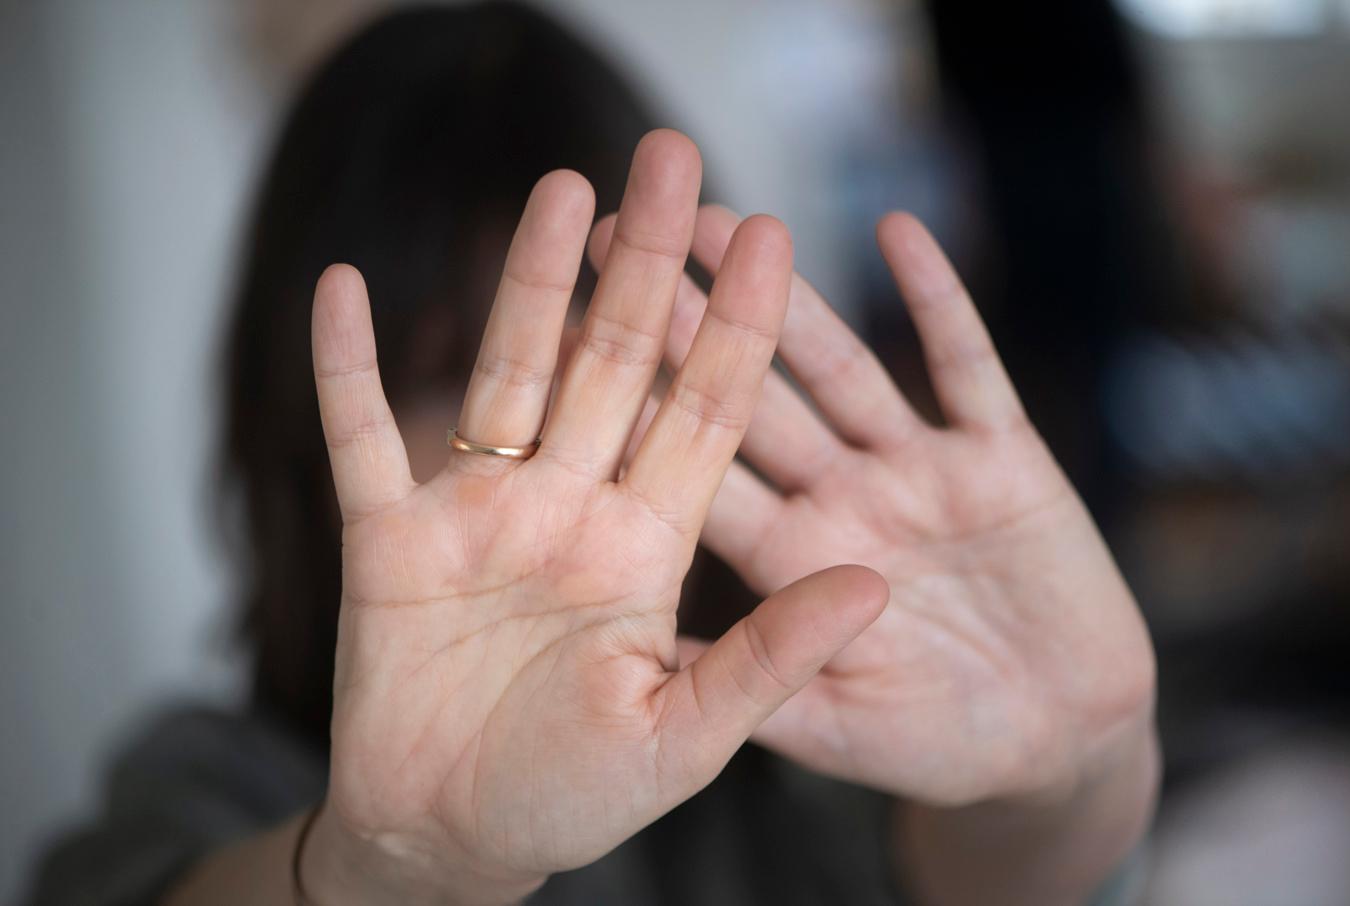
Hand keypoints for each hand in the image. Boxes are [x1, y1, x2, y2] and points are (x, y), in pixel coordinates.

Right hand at [301, 133, 887, 904]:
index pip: (704, 412)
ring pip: (507, 373)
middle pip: (613, 362)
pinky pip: (360, 438)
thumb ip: (773, 655)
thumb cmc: (574, 797)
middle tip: (671, 157)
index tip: (772, 236)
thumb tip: (876, 584)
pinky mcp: (386, 537)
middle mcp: (571, 508)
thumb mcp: (687, 735)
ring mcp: (478, 513)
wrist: (454, 839)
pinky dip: (346, 371)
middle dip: (645, 263)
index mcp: (649, 546)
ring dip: (526, 282)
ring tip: (558, 187)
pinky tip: (341, 290)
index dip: (737, 325)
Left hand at [589, 206, 1155, 809]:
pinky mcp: (1003, 459)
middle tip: (617, 238)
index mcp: (789, 556)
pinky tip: (898, 235)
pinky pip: (968, 371)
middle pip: (750, 396)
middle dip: (689, 320)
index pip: (697, 468)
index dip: (639, 407)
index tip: (572, 337)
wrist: (1056, 743)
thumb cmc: (935, 745)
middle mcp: (842, 496)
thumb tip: (641, 640)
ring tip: (726, 219)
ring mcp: (919, 471)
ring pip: (841, 367)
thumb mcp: (832, 729)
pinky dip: (939, 306)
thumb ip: (750, 679)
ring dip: (790, 295)